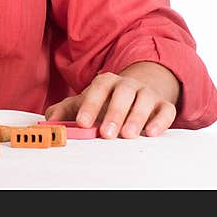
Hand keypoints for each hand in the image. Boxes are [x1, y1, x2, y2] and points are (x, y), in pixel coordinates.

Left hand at [44, 62, 178, 137]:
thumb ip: (65, 111)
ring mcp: (147, 93)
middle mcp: (127, 84)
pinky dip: (160, 121)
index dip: (90, 104)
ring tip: (127, 135)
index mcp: (106, 81)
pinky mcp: (163, 105)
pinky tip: (151, 133)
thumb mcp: (84, 103)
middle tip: (106, 133)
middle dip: (114, 113)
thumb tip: (50, 121)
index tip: (82, 123)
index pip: (98, 87)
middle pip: (122, 93)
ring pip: (144, 100)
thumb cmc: (106, 102)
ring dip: (136, 117)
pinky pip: (166, 110)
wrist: (136, 93)